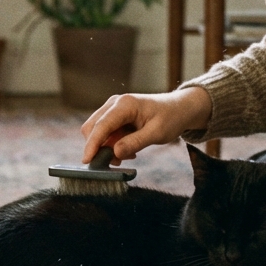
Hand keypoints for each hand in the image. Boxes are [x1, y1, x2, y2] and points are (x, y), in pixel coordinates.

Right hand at [80, 87, 212, 162]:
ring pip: (97, 131)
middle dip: (99, 147)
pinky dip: (111, 145)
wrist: (179, 109)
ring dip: (107, 147)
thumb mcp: (157, 133)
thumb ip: (135, 142)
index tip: (87, 161)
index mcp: (125, 104)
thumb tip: (115, 153)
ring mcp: (113, 108)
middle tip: (118, 162)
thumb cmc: (170, 118)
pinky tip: (128, 149)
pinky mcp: (114, 116)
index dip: (92, 144)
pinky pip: (105, 133)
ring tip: (130, 154)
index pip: (101, 126)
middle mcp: (114, 103)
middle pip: (92, 127)